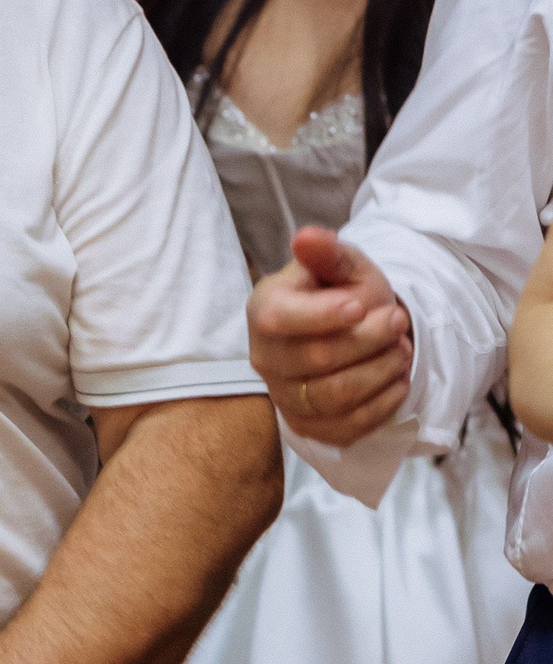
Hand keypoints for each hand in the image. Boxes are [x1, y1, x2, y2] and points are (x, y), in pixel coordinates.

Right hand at [248, 228, 412, 444]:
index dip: (323, 316)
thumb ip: (328, 253)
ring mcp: (283, 395)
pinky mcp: (308, 426)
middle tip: (399, 321)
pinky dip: (383, 402)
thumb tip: (306, 237)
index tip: (361, 306)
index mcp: (264, 310)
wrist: (353, 333)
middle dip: (370, 339)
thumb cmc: (344, 294)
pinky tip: (396, 379)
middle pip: (318, 358)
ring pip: (336, 395)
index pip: (281, 319)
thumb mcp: (344, 266)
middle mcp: (264, 357)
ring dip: (381, 370)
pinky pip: (348, 426)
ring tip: (400, 349)